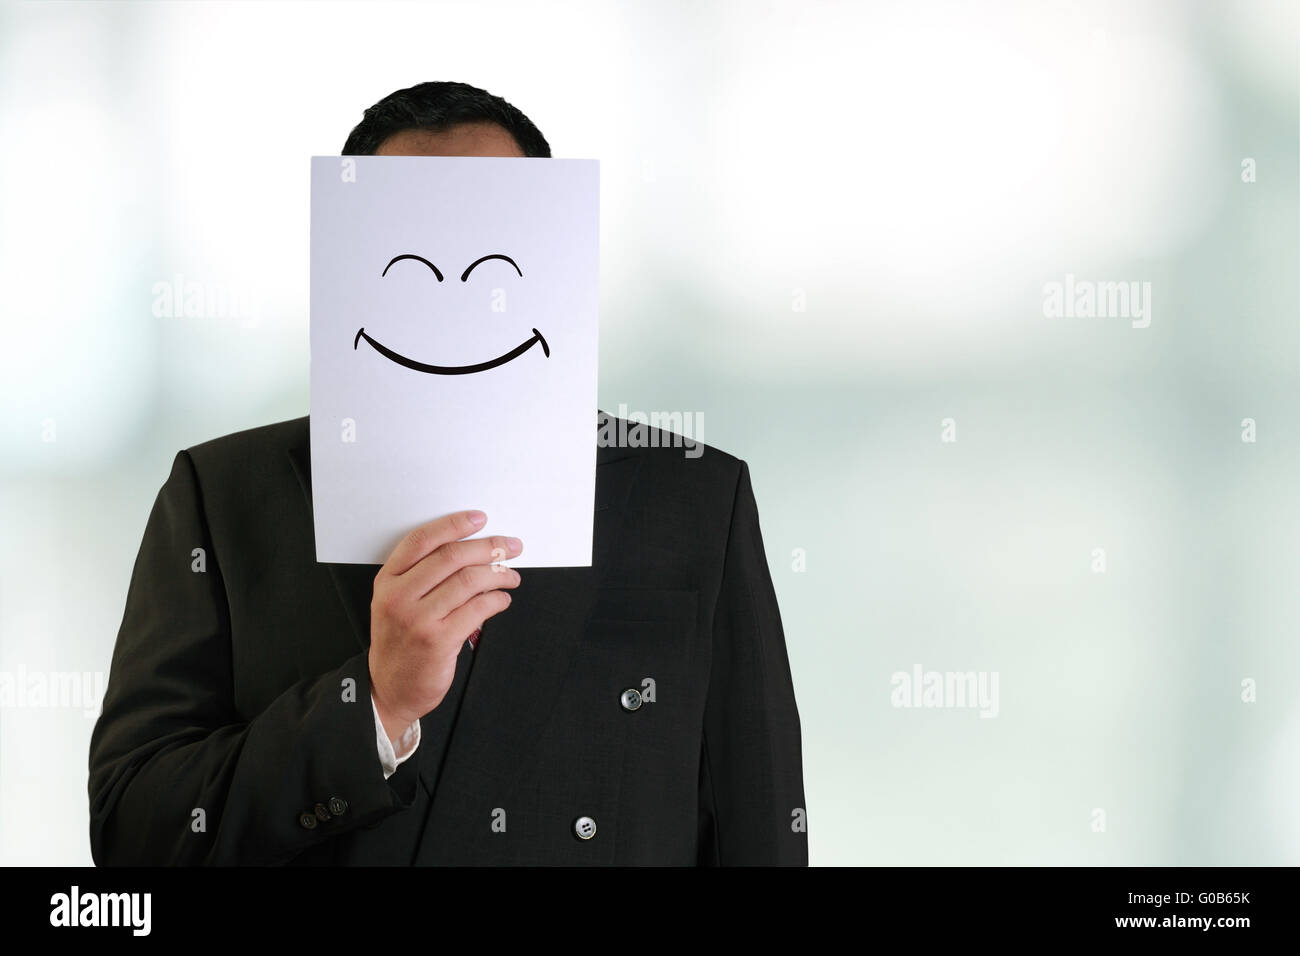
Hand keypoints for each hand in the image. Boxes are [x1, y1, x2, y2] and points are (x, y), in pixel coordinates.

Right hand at [368, 510, 520, 743]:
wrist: (390, 689)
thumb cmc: (400, 643)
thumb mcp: (396, 603)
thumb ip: (422, 576)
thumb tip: (472, 551)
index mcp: (388, 581)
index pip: (422, 541)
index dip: (453, 525)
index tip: (479, 519)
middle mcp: (399, 597)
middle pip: (451, 557)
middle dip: (488, 547)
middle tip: (509, 546)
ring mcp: (418, 619)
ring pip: (468, 581)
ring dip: (498, 574)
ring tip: (511, 575)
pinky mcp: (438, 641)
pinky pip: (478, 610)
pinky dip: (497, 600)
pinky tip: (502, 600)